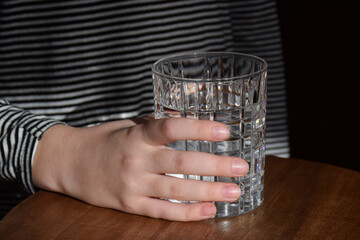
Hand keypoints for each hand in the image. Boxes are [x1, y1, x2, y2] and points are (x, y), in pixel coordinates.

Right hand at [32, 117, 248, 220]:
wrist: (68, 162)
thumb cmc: (103, 139)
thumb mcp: (128, 125)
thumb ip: (156, 124)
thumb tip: (188, 120)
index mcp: (137, 135)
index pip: (170, 127)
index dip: (199, 128)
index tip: (225, 131)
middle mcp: (136, 159)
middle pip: (181, 162)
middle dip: (215, 165)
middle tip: (241, 167)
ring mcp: (132, 185)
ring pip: (176, 189)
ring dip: (208, 191)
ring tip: (234, 191)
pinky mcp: (129, 205)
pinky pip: (162, 212)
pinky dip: (187, 213)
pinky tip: (208, 211)